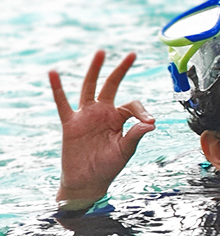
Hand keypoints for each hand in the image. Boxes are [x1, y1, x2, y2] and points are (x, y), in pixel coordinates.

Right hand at [51, 51, 155, 209]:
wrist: (87, 182)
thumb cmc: (108, 167)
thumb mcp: (126, 150)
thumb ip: (135, 135)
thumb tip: (150, 123)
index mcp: (119, 118)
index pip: (132, 105)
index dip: (142, 111)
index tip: (148, 122)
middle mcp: (103, 113)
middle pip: (111, 86)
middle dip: (121, 70)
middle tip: (132, 54)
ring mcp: (86, 116)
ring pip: (89, 88)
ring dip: (95, 70)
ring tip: (101, 52)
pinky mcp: (70, 123)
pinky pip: (62, 104)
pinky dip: (58, 89)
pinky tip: (53, 73)